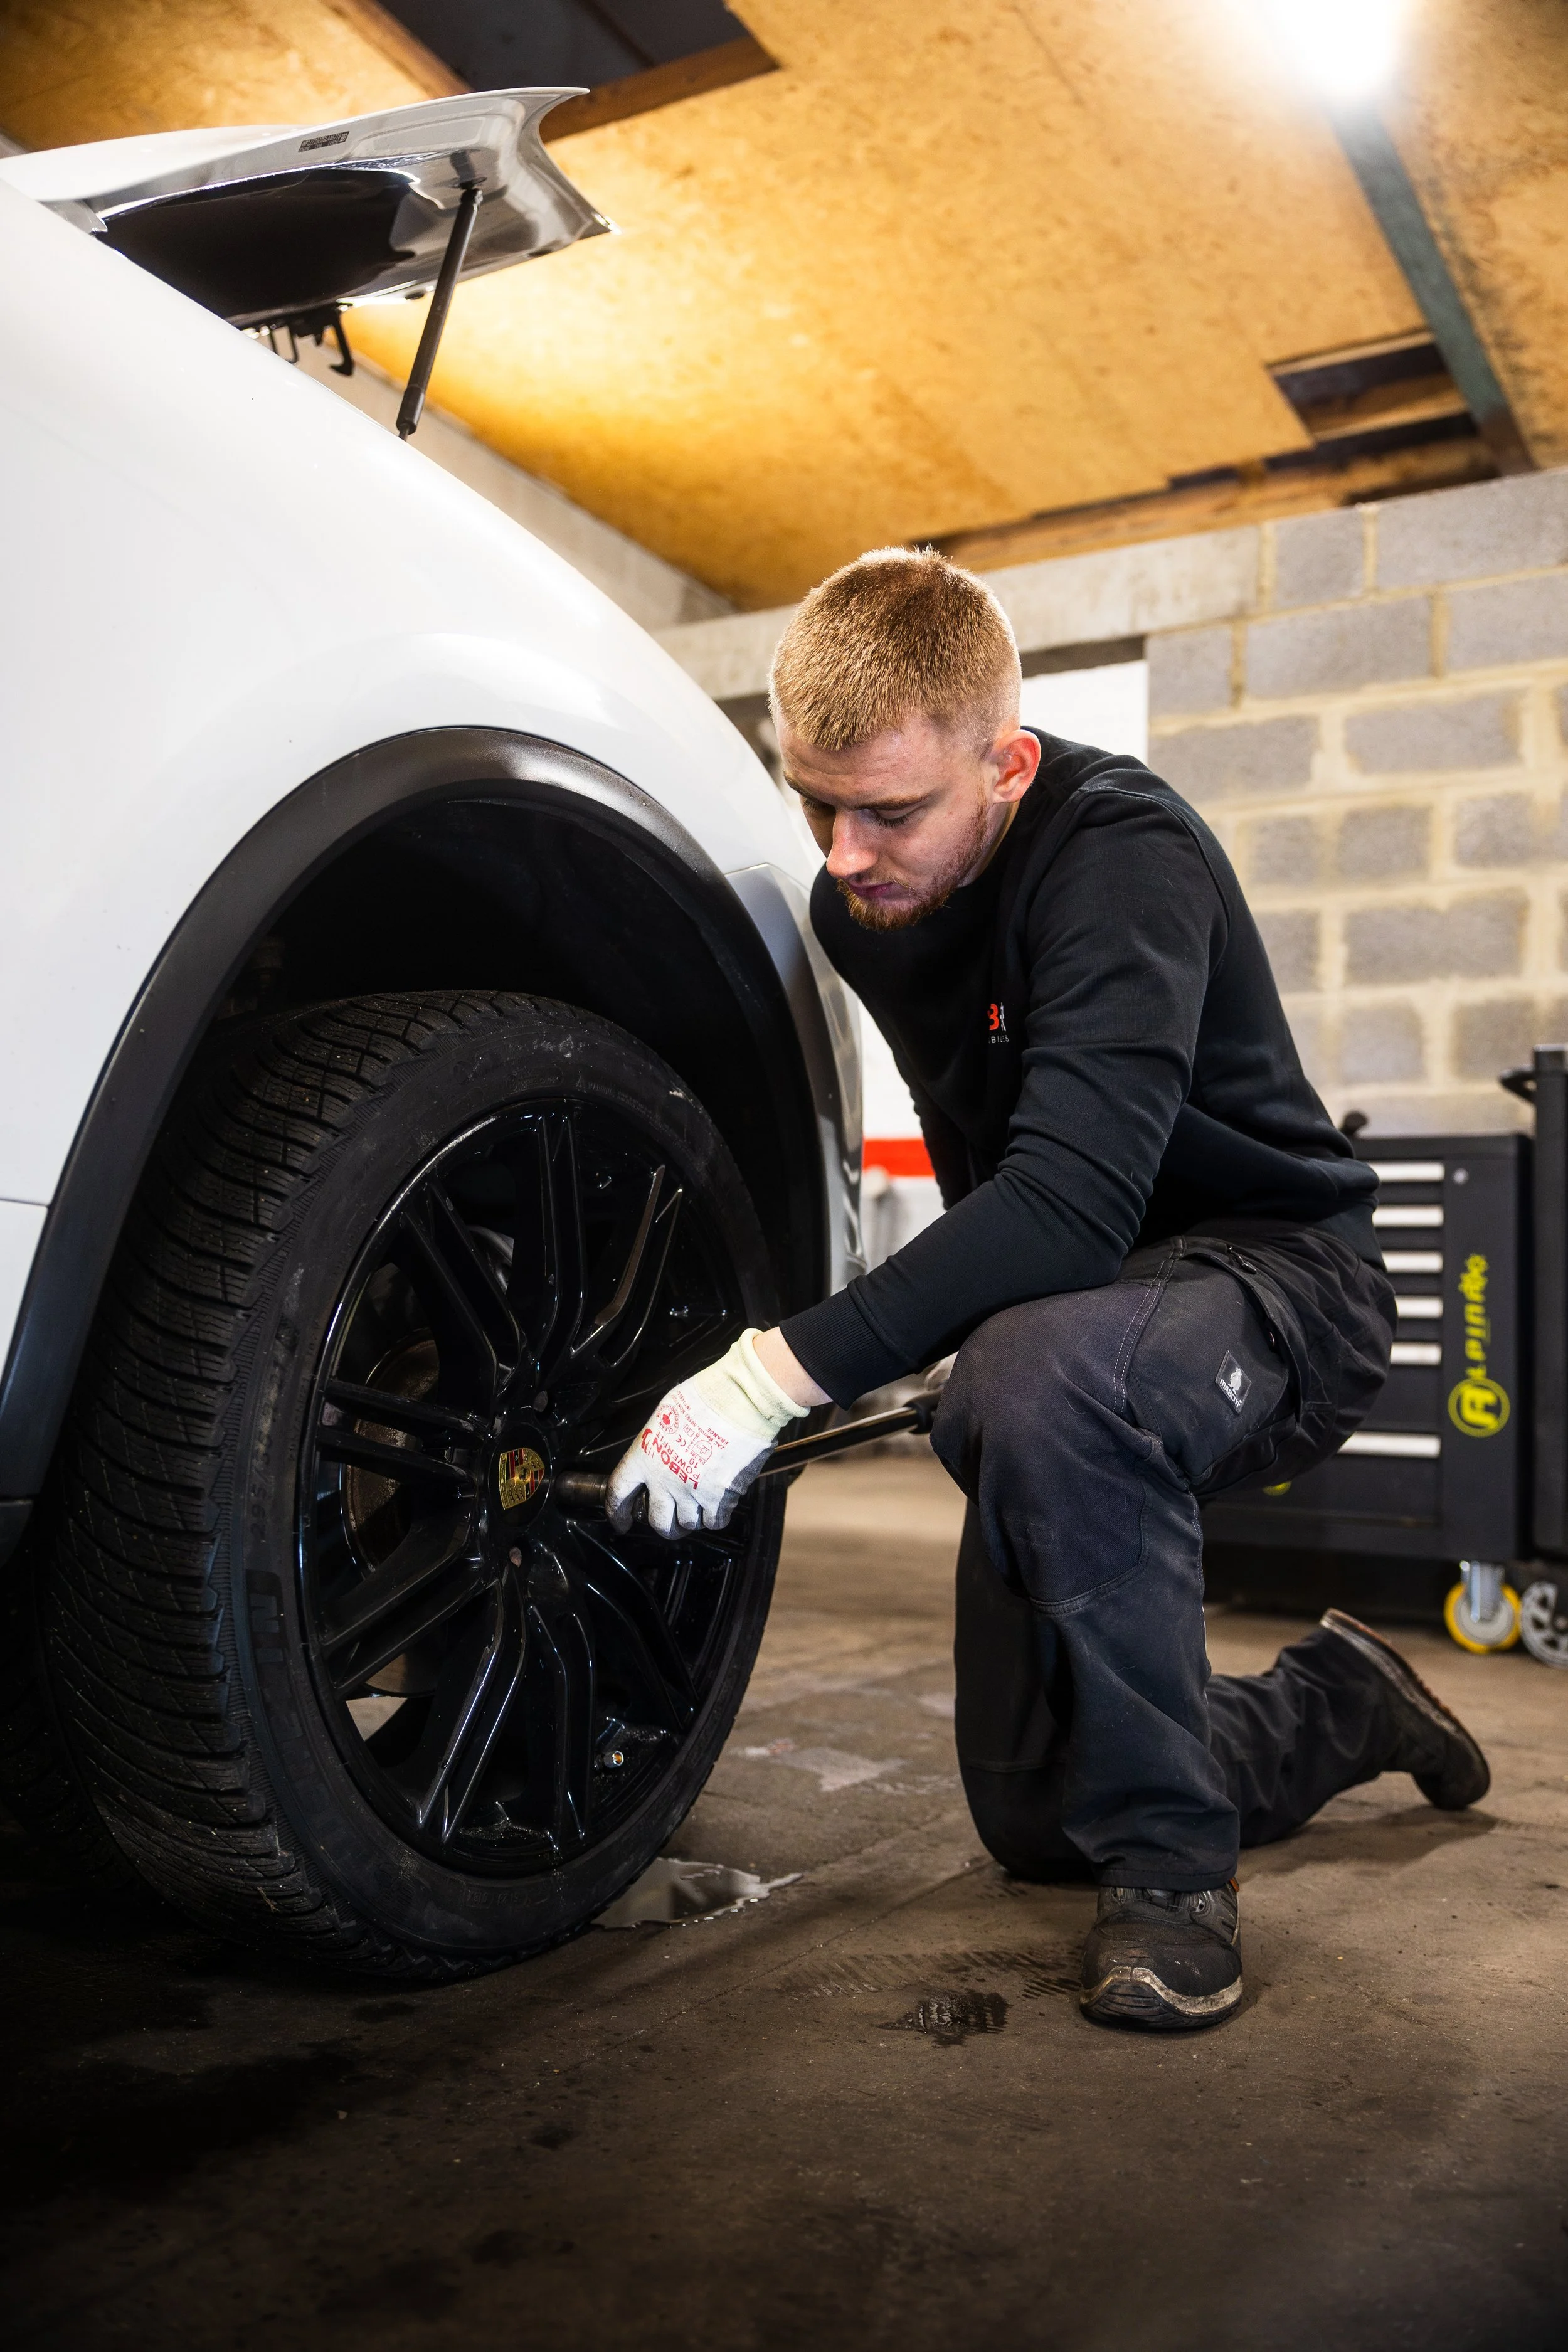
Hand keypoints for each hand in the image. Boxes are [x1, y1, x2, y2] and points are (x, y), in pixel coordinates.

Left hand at [607, 1329, 809, 1536]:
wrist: (740, 1401)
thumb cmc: (705, 1398)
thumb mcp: (665, 1412)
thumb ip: (658, 1440)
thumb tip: (661, 1450)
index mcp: (644, 1456)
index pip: (619, 1493)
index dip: (617, 1512)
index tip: (621, 1522)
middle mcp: (664, 1479)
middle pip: (657, 1521)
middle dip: (663, 1524)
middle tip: (670, 1519)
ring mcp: (692, 1492)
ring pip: (687, 1524)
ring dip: (691, 1519)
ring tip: (698, 1506)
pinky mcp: (720, 1498)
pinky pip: (714, 1522)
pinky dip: (716, 1517)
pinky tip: (719, 1503)